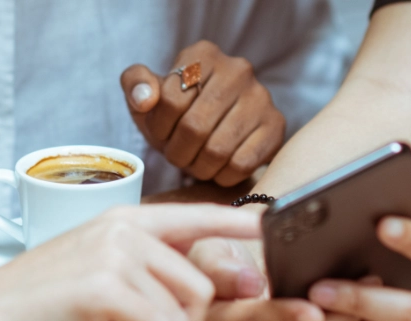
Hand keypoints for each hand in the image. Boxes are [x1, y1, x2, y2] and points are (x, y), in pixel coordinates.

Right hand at [0, 204, 261, 320]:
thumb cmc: (37, 303)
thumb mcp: (97, 275)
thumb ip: (148, 275)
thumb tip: (211, 287)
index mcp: (123, 219)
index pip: (195, 216)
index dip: (237, 228)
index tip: (268, 231)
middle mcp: (124, 228)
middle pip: (202, 287)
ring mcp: (115, 253)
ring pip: (185, 313)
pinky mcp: (105, 286)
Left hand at [121, 41, 285, 186]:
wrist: (215, 131)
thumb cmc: (176, 113)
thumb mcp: (146, 95)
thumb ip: (135, 84)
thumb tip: (145, 98)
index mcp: (202, 55)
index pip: (170, 100)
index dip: (158, 128)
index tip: (161, 134)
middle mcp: (237, 69)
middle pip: (193, 127)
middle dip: (177, 152)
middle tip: (176, 155)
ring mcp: (261, 97)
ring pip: (218, 149)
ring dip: (197, 167)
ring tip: (195, 162)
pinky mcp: (276, 126)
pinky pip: (241, 164)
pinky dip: (221, 175)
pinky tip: (217, 167)